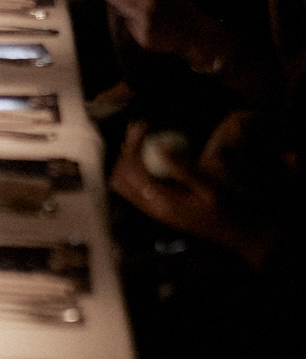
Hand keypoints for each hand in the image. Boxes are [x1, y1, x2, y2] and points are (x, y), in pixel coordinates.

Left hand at [92, 0, 216, 59]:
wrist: (197, 35)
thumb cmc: (184, 8)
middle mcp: (142, 13)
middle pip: (117, 2)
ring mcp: (141, 29)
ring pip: (124, 14)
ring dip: (123, 7)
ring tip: (125, 0)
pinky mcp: (142, 40)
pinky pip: (132, 26)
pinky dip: (134, 21)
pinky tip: (145, 19)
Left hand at [110, 123, 274, 263]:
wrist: (238, 232)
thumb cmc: (228, 208)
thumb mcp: (209, 186)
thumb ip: (183, 169)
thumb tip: (159, 147)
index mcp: (163, 203)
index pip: (133, 172)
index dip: (133, 146)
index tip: (144, 126)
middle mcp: (152, 208)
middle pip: (121, 177)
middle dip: (127, 150)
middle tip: (140, 128)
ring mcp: (154, 210)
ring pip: (125, 183)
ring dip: (130, 158)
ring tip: (143, 135)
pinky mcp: (160, 208)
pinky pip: (138, 187)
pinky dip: (138, 168)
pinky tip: (153, 153)